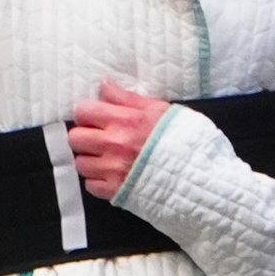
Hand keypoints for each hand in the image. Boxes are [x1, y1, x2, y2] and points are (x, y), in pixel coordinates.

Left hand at [64, 76, 169, 203]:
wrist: (199, 173)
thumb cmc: (181, 138)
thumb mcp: (159, 110)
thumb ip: (127, 98)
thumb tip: (104, 85)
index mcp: (124, 121)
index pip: (83, 112)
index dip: (87, 114)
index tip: (95, 118)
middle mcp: (114, 144)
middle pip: (75, 138)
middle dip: (85, 136)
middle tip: (99, 138)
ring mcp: (113, 169)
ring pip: (81, 163)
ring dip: (91, 160)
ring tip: (107, 158)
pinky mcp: (115, 191)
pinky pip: (91, 185)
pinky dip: (98, 180)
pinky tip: (113, 174)